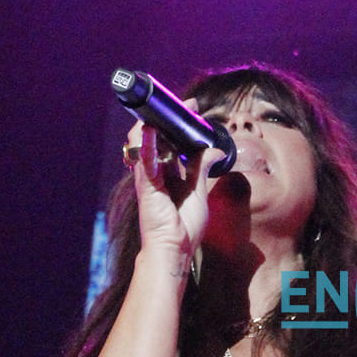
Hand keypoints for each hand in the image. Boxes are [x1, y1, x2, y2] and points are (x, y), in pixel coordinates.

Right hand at [125, 117, 213, 272]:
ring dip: (152, 123)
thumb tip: (214, 150)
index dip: (179, 123)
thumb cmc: (184, 228)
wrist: (174, 251)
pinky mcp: (145, 187)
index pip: (170, 140)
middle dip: (168, 117)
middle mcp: (155, 172)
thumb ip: (202, 170)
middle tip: (184, 105)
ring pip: (142, 143)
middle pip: (156, 137)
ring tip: (163, 108)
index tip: (193, 109)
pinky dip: (146, 145)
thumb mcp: (198, 192)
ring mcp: (148, 178)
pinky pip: (144, 162)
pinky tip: (149, 130)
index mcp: (167, 173)